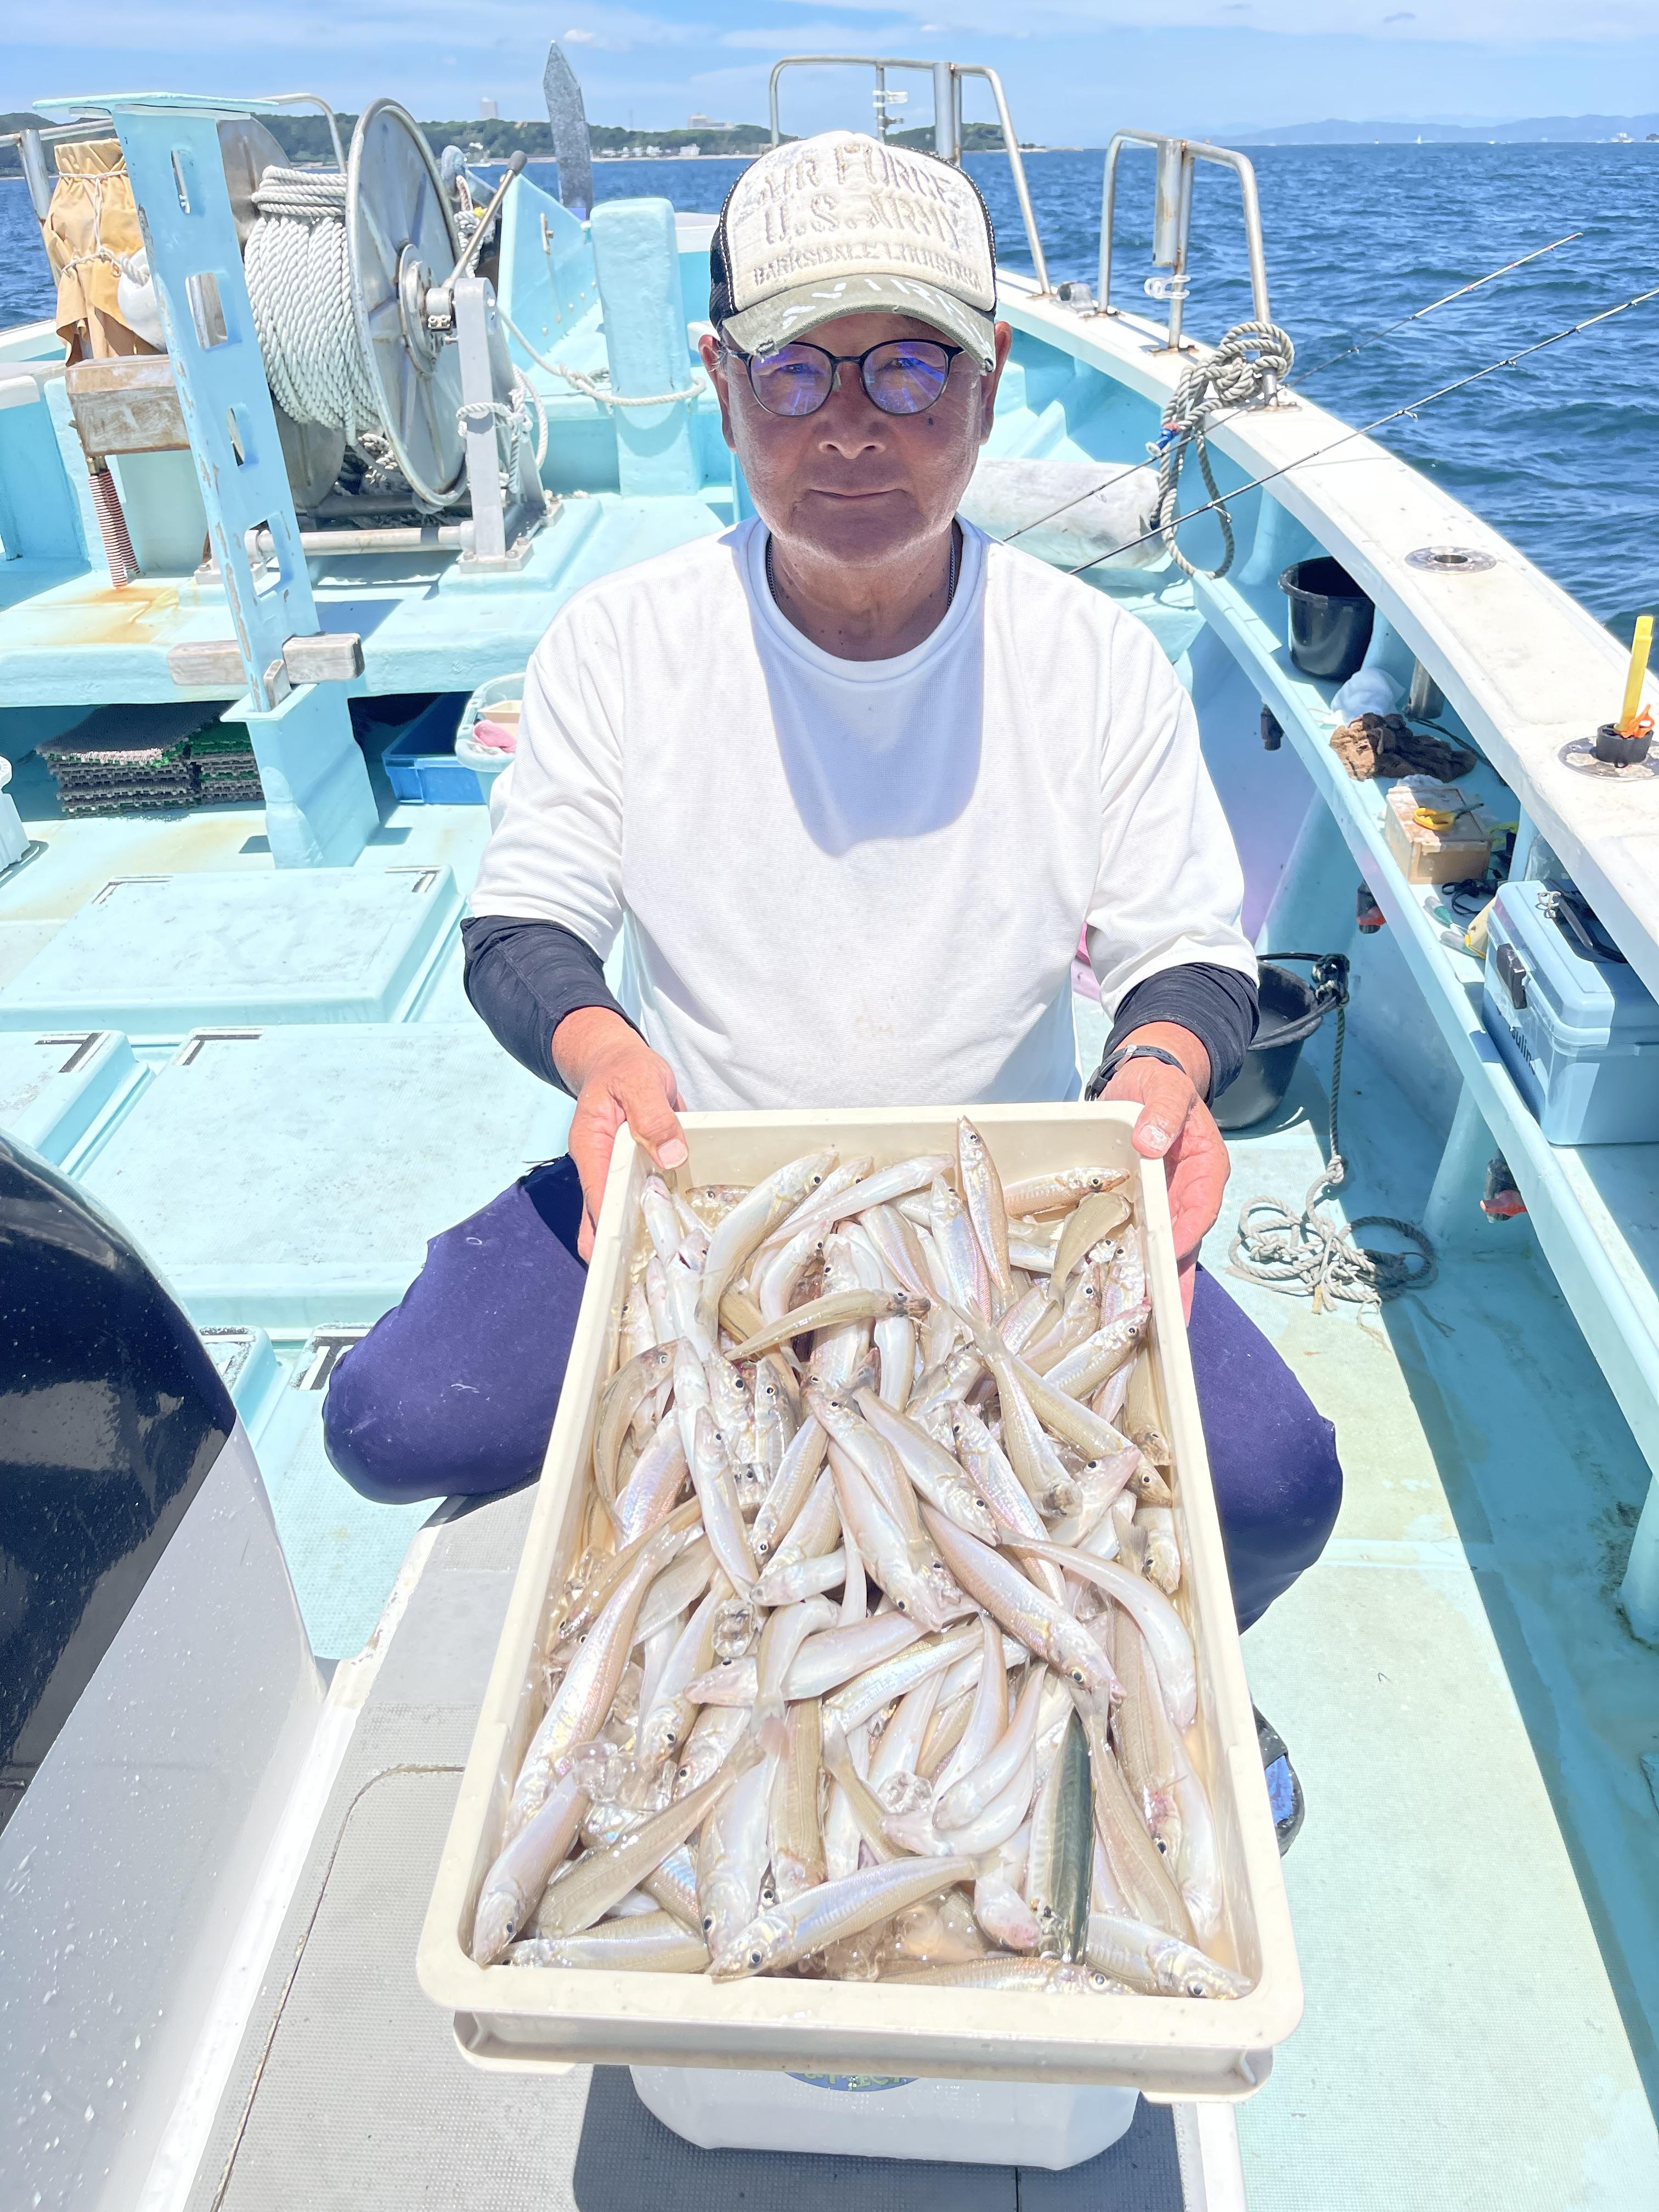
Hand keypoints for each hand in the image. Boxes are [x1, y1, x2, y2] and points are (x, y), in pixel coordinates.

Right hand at [553, 1008, 686, 1260]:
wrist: (617, 1061)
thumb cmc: (623, 1068)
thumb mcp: (640, 1080)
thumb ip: (654, 1114)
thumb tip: (670, 1155)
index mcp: (592, 1147)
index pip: (597, 1197)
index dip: (610, 1228)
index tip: (627, 1255)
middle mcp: (600, 1168)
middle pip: (601, 1222)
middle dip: (621, 1250)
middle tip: (654, 1275)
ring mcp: (617, 1175)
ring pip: (621, 1219)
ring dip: (641, 1240)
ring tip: (669, 1269)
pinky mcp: (635, 1175)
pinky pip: (641, 1204)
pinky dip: (657, 1220)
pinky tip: (681, 1238)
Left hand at [1102, 1024, 1227, 1321]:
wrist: (1147, 1079)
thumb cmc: (1160, 1084)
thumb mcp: (1165, 1088)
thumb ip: (1162, 1110)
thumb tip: (1153, 1140)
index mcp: (1208, 1167)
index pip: (1201, 1206)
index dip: (1187, 1231)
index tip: (1170, 1253)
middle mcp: (1193, 1194)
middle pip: (1189, 1243)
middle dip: (1179, 1282)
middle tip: (1169, 1324)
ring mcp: (1171, 1205)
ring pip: (1171, 1253)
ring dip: (1163, 1288)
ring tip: (1155, 1333)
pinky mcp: (1148, 1209)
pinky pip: (1149, 1244)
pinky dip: (1143, 1271)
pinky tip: (1133, 1305)